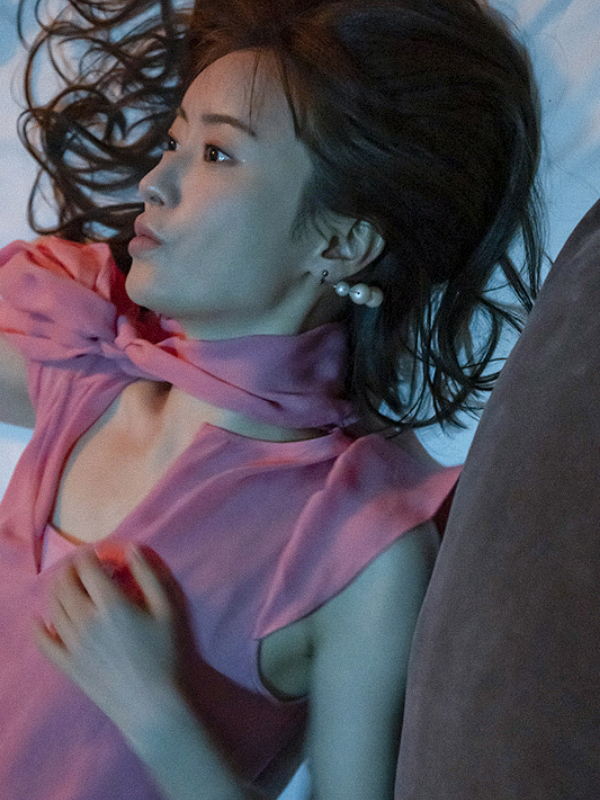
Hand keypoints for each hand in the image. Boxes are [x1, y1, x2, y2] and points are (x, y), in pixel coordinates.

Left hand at [34, 546, 183, 737]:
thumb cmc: (169, 653)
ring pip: (53, 609)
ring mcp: (74, 645)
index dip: (89, 555)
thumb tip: (131, 549)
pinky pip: (45, 645)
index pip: (88, 569)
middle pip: (65, 585)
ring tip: (65, 584)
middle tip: (79, 565)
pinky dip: (39, 628)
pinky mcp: (69, 667)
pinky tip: (39, 620)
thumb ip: (150, 574)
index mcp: (111, 604)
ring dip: (56, 590)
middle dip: (69, 568)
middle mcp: (86, 621)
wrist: (157, 704)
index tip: (95, 552)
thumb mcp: (170, 608)